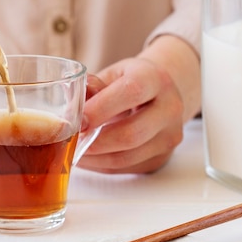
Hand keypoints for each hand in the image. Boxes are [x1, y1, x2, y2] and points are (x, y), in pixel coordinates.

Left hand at [78, 35, 199, 173]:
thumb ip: (91, 87)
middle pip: (132, 133)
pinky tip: (88, 157)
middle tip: (72, 141)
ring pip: (127, 157)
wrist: (159, 93)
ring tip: (74, 151)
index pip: (132, 92)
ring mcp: (169, 135)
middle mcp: (169, 107)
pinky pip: (126, 168)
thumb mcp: (111, 74)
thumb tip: (71, 110)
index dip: (102, 108)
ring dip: (95, 158)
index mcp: (154, 78)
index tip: (78, 121)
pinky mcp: (162, 157)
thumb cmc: (129, 81)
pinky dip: (101, 165)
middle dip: (95, 142)